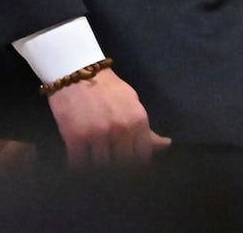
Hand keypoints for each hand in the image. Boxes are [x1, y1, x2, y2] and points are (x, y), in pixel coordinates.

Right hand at [47, 67, 171, 164]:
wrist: (76, 71)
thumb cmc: (107, 89)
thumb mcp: (132, 104)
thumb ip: (146, 129)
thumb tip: (166, 145)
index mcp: (137, 121)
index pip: (142, 157)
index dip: (135, 165)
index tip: (127, 167)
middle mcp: (120, 129)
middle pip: (122, 166)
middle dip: (117, 171)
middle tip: (110, 170)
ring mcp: (97, 134)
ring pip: (101, 167)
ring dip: (97, 170)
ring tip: (94, 167)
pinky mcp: (75, 137)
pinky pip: (79, 164)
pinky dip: (79, 166)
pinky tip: (80, 161)